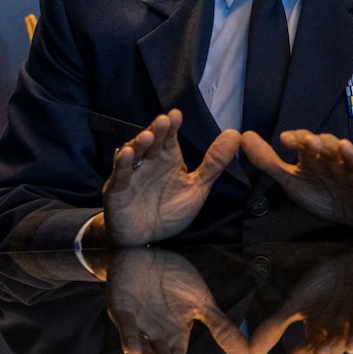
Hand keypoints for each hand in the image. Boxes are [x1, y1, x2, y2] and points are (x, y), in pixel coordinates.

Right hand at [99, 110, 240, 246]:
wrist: (145, 238)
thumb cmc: (169, 211)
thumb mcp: (196, 187)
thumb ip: (214, 164)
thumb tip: (235, 134)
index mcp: (167, 160)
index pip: (170, 139)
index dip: (172, 126)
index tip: (177, 115)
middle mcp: (149, 162)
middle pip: (152, 142)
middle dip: (157, 131)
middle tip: (164, 120)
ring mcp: (132, 174)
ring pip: (134, 154)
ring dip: (140, 144)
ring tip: (147, 136)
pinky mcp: (117, 189)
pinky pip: (120, 174)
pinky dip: (122, 164)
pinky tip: (127, 154)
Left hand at [106, 248, 246, 353]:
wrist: (149, 254)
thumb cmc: (174, 279)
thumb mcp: (202, 302)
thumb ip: (219, 326)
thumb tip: (244, 352)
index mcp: (174, 333)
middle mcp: (154, 333)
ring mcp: (137, 322)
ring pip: (141, 345)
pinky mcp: (121, 308)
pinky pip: (125, 326)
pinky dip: (129, 338)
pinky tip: (134, 351)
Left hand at [241, 130, 352, 230]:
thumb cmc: (324, 193)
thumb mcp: (293, 180)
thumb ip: (268, 161)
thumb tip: (242, 137)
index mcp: (316, 158)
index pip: (307, 143)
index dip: (298, 140)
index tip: (285, 140)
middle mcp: (336, 160)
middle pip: (330, 147)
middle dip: (321, 144)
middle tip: (311, 143)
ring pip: (352, 158)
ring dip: (348, 152)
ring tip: (343, 147)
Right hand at [246, 245, 352, 353]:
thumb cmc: (325, 285)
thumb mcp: (296, 302)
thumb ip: (276, 325)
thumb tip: (251, 350)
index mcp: (322, 329)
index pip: (312, 345)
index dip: (306, 351)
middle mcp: (342, 326)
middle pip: (336, 340)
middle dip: (329, 346)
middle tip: (320, 353)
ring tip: (350, 347)